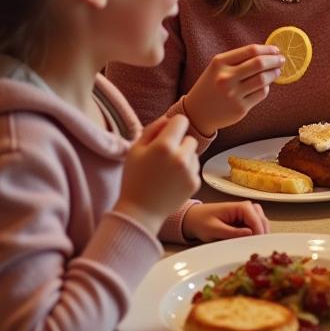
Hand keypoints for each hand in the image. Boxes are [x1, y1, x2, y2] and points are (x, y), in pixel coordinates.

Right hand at [116, 115, 198, 236]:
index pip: (181, 120)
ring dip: (184, 157)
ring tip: (166, 171)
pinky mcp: (195, 183)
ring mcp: (190, 171)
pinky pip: (194, 168)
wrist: (140, 212)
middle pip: (190, 138)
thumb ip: (152, 129)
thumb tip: (168, 118)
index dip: (173, 126)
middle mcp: (180, 157)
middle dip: (179, 144)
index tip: (167, 134)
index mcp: (164, 146)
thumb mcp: (135, 150)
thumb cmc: (134, 179)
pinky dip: (186, 172)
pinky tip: (172, 181)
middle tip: (163, 158)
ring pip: (193, 153)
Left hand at [182, 201, 268, 242]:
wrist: (193, 219)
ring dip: (260, 236)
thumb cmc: (201, 222)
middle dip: (262, 236)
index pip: (257, 220)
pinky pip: (257, 229)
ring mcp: (249, 214)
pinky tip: (250, 245)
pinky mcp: (247, 221)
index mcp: (241, 207)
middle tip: (256, 251)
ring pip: (263, 225)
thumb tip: (250, 234)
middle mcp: (249, 207)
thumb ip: (232, 232)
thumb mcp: (214, 229)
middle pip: (263, 222)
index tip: (256, 248)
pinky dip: (256, 237)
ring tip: (253, 249)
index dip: (259, 235)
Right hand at [184, 44, 284, 135]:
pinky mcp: (240, 108)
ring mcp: (232, 94)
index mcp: (219, 63)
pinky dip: (266, 87)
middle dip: (275, 60)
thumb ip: (239, 59)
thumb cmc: (212, 85)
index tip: (276, 50)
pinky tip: (264, 85)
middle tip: (282, 60)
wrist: (197, 112)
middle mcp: (225, 77)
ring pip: (263, 80)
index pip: (250, 50)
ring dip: (274, 74)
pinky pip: (261, 93)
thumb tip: (269, 53)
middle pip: (259, 64)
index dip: (267, 49)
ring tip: (277, 71)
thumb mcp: (218, 68)